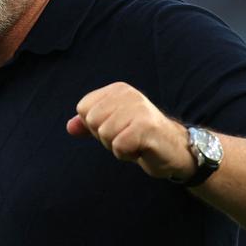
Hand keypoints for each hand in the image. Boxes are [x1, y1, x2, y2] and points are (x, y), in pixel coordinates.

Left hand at [66, 82, 195, 178]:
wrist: (175, 150)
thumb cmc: (141, 138)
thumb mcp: (112, 127)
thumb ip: (89, 125)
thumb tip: (70, 126)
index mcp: (117, 90)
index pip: (83, 108)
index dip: (95, 126)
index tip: (117, 129)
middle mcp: (128, 94)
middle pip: (92, 121)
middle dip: (106, 138)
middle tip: (127, 137)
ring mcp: (138, 109)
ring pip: (104, 134)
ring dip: (117, 147)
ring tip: (135, 142)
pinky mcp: (146, 127)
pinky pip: (118, 146)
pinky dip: (127, 155)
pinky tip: (141, 149)